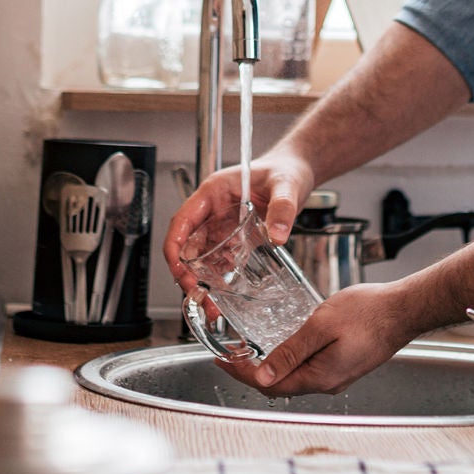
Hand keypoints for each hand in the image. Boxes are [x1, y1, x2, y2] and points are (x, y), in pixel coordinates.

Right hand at [163, 151, 313, 296]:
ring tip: (211, 303)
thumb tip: (277, 235)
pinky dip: (218, 278)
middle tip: (197, 294)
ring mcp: (222, 223)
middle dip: (187, 272)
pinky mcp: (234, 236)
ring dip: (202, 279)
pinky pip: (220, 259)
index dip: (175, 246)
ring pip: (202, 255)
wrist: (298, 171)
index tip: (178, 268)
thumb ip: (282, 208)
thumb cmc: (286, 169)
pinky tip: (223, 295)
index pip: (183, 219)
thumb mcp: (286, 186)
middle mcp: (213, 209)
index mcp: (214, 191)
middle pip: (189, 243)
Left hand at [222, 282, 422, 395]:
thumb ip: (291, 351)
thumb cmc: (368, 313)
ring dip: (270, 368)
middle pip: (279, 387)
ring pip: (294, 379)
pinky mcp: (344, 367)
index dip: (241, 374)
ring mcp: (337, 377)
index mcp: (320, 377)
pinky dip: (289, 363)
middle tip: (230, 355)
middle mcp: (327, 384)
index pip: (270, 385)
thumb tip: (263, 376)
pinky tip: (283, 347)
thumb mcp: (321, 326)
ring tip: (250, 350)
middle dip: (251, 373)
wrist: (404, 310)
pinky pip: (309, 371)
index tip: (221, 361)